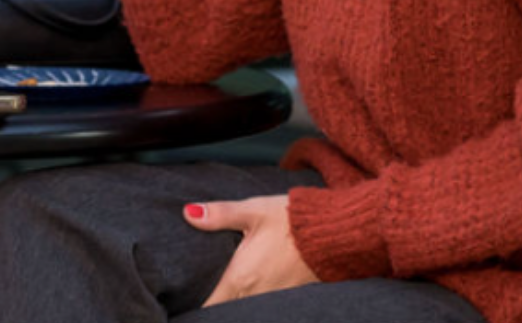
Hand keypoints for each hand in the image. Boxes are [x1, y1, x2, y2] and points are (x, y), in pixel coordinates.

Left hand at [184, 194, 317, 306]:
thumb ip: (219, 215)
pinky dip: (252, 301)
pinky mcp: (290, 296)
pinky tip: (249, 288)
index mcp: (241, 278)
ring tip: (222, 292)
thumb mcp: (252, 211)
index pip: (211, 306)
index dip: (198, 306)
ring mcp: (275, 299)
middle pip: (226, 311)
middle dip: (214, 305)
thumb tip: (189, 214)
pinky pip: (264, 306)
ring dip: (233, 304)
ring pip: (245, 309)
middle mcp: (256, 295)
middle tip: (201, 295)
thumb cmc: (290, 220)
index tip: (187, 301)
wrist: (334, 232)